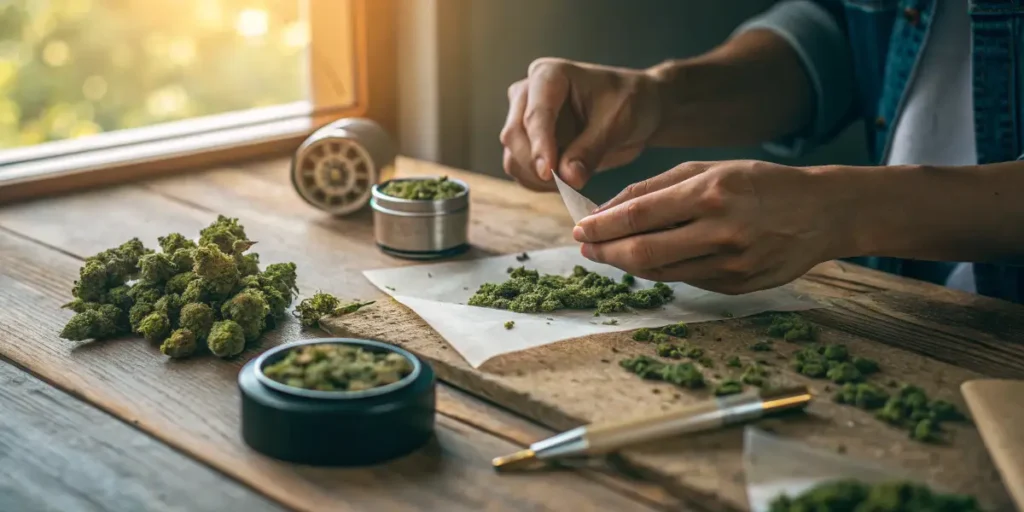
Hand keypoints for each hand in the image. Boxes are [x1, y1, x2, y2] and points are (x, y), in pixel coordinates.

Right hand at [499, 58, 662, 190]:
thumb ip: (590, 150)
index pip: (535, 114)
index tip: (548, 173)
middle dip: (537, 164)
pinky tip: (565, 181)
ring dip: (536, 178)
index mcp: (549, 75)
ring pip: (512, 157)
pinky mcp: (525, 143)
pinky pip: (519, 169)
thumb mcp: (618, 123)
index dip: (539, 146)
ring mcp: (522, 118)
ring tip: (572, 179)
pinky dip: (538, 183)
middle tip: (568, 183)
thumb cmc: (628, 102)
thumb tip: (567, 178)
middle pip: (514, 135)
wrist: (635, 109)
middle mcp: (527, 93)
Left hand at [572, 160, 849, 293]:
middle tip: (585, 248)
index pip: (640, 215)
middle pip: (643, 252)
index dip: (602, 226)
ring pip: (660, 272)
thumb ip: (657, 187)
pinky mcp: (737, 286)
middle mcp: (720, 231)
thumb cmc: (760, 183)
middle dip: (605, 252)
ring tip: (609, 253)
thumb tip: (609, 207)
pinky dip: (660, 270)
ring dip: (627, 265)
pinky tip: (647, 260)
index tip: (580, 229)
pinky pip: (685, 280)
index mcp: (711, 193)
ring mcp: (730, 264)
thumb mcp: (710, 168)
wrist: (823, 213)